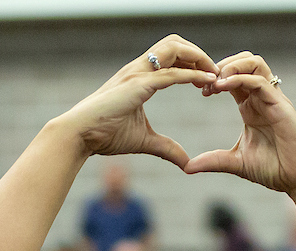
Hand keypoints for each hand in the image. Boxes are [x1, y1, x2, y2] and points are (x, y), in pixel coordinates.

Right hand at [60, 35, 217, 167]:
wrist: (79, 135)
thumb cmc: (104, 135)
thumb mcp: (145, 141)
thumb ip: (167, 148)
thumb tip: (186, 163)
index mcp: (140, 77)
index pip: (172, 57)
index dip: (193, 65)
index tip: (209, 82)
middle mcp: (139, 69)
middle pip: (175, 43)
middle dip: (199, 54)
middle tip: (216, 74)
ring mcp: (137, 73)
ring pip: (174, 48)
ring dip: (199, 58)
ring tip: (215, 74)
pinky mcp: (137, 85)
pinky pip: (170, 73)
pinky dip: (192, 74)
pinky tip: (208, 81)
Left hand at [185, 52, 295, 197]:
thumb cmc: (276, 170)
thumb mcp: (236, 163)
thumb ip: (213, 161)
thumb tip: (187, 167)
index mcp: (251, 107)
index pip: (232, 78)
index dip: (213, 78)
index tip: (199, 90)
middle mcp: (262, 98)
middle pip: (243, 61)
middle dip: (220, 65)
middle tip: (203, 81)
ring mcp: (273, 99)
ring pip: (254, 62)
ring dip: (231, 65)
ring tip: (214, 80)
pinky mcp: (281, 105)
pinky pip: (260, 81)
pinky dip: (240, 78)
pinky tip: (222, 87)